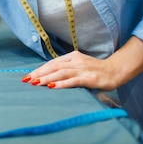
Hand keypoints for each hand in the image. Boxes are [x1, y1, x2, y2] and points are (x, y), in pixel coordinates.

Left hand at [21, 37, 142, 89]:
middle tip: (26, 80)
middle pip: (53, 67)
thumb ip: (67, 69)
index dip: (39, 69)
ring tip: (35, 83)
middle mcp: (75, 61)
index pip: (52, 63)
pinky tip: (52, 87)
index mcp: (72, 56)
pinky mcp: (89, 78)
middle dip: (39, 74)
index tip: (28, 76)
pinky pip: (72, 81)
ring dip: (46, 78)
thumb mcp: (80, 66)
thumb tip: (50, 77)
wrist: (116, 71)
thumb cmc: (96, 70)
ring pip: (60, 73)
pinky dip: (61, 84)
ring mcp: (82, 69)